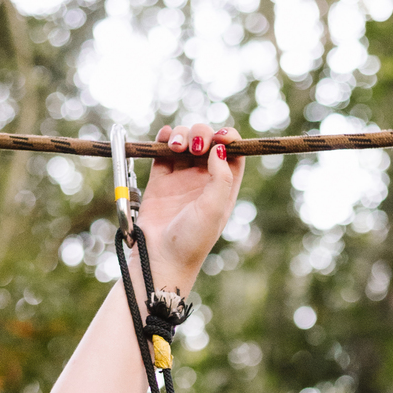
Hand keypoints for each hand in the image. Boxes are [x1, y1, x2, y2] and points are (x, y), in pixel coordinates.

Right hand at [134, 121, 244, 286]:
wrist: (159, 257)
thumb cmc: (191, 240)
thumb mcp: (214, 209)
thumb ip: (221, 177)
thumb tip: (221, 148)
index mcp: (223, 189)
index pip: (233, 154)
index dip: (229, 139)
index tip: (221, 137)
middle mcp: (204, 181)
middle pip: (208, 142)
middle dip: (201, 135)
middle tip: (195, 147)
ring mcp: (181, 178)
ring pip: (185, 142)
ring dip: (181, 135)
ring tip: (175, 147)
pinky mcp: (160, 179)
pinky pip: (163, 150)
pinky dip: (164, 137)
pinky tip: (164, 137)